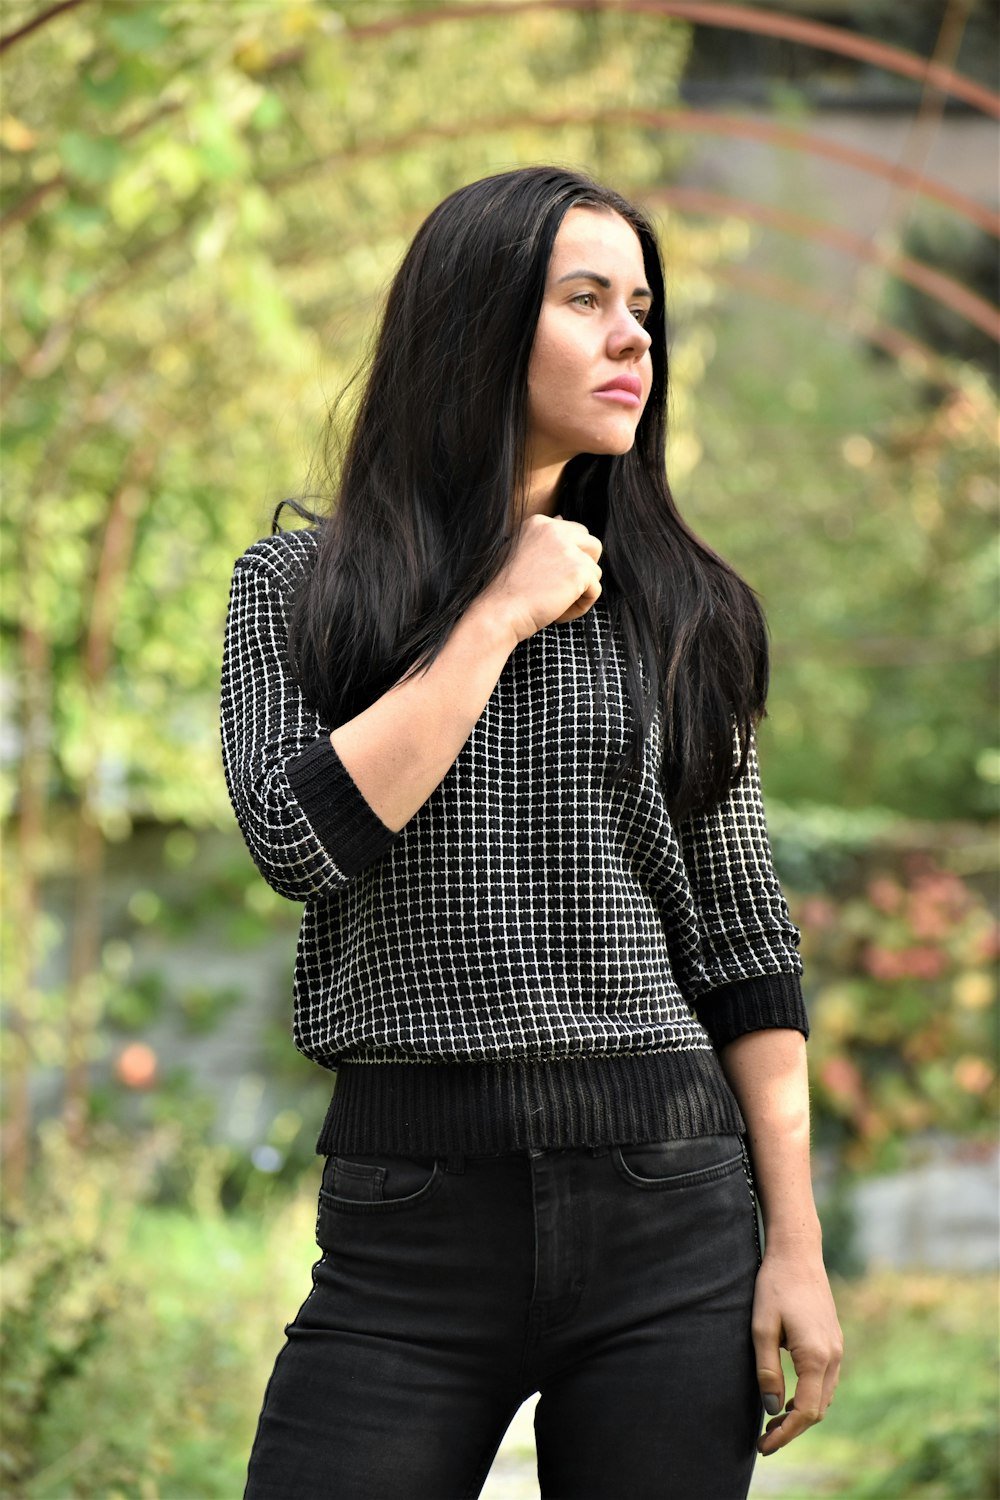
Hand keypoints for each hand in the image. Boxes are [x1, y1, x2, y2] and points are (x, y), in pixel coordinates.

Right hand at [477, 513, 602, 644]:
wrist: (500, 611)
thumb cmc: (505, 590)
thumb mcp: (518, 551)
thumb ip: (542, 537)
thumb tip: (561, 518)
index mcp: (539, 523)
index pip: (574, 533)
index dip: (568, 560)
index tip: (549, 577)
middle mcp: (555, 529)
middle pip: (592, 545)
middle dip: (583, 568)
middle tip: (561, 588)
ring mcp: (569, 548)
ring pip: (595, 570)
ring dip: (581, 590)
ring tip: (557, 603)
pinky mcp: (580, 570)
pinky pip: (595, 590)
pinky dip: (581, 606)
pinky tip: (560, 612)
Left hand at [751, 1243, 843, 1456]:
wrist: (798, 1253)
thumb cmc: (774, 1285)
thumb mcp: (762, 1328)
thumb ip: (767, 1370)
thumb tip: (772, 1409)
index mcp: (817, 1356)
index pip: (806, 1412)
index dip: (785, 1434)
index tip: (764, 1446)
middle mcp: (834, 1357)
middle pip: (818, 1410)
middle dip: (792, 1429)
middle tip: (764, 1440)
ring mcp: (837, 1349)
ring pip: (823, 1397)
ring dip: (801, 1415)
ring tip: (773, 1424)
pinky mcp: (833, 1341)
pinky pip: (825, 1382)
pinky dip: (809, 1397)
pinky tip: (788, 1398)